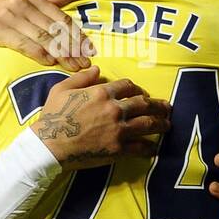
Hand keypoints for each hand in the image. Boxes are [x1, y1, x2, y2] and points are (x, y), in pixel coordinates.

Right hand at [0, 0, 93, 69]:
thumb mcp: (19, 5)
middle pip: (55, 29)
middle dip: (73, 49)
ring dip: (61, 54)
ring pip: (43, 37)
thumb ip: (48, 0)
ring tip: (73, 68)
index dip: (77, 36)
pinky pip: (24, 43)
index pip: (62, 18)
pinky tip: (49, 63)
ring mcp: (9, 15)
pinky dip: (39, 53)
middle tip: (86, 65)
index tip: (89, 52)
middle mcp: (21, 3)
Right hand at [33, 66, 170, 167]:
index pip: (128, 86)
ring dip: (161, 123)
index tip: (142, 94)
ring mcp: (118, 129)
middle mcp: (114, 109)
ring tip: (168, 124)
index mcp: (102, 93)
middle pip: (144, 104)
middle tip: (167, 108)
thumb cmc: (52, 116)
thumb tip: (96, 69)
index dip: (137, 89)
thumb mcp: (61, 89)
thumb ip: (81, 78)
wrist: (49, 145)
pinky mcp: (118, 149)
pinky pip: (139, 147)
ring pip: (147, 124)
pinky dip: (150, 147)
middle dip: (158, 105)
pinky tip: (155, 148)